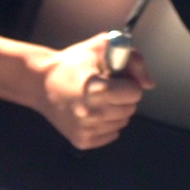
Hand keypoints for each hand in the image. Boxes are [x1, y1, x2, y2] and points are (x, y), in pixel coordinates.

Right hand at [32, 33, 154, 148]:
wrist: (40, 84)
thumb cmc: (72, 64)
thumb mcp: (102, 47)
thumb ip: (133, 60)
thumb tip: (149, 84)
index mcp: (97, 90)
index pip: (135, 93)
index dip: (127, 83)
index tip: (113, 78)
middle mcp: (92, 114)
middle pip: (130, 109)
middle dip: (122, 97)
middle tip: (104, 88)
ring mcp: (86, 130)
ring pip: (122, 123)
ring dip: (115, 111)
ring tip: (95, 99)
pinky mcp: (82, 141)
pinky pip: (111, 135)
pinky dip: (106, 124)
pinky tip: (90, 112)